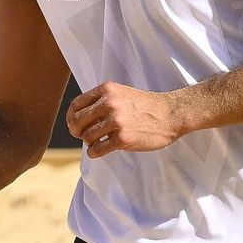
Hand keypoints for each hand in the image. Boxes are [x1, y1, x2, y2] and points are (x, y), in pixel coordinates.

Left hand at [66, 81, 183, 157]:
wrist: (171, 114)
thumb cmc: (145, 106)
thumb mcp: (121, 94)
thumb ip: (102, 101)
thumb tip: (78, 117)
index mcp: (107, 90)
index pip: (76, 105)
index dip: (71, 117)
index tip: (74, 124)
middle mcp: (109, 103)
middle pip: (78, 121)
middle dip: (76, 131)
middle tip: (81, 136)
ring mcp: (116, 121)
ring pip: (87, 136)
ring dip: (88, 142)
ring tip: (96, 143)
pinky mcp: (123, 138)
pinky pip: (98, 149)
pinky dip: (94, 152)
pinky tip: (98, 151)